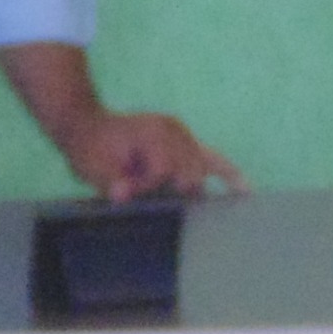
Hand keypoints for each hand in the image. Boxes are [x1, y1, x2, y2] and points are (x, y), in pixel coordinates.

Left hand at [56, 110, 242, 201]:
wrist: (88, 126)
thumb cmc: (90, 147)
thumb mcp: (94, 167)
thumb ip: (111, 181)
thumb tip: (122, 194)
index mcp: (154, 133)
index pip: (165, 170)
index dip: (147, 186)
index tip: (125, 192)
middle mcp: (176, 131)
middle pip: (190, 172)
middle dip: (173, 191)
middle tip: (151, 196)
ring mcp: (185, 137)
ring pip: (203, 170)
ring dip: (193, 189)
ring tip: (208, 207)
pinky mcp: (188, 145)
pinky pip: (214, 159)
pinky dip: (229, 174)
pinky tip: (244, 191)